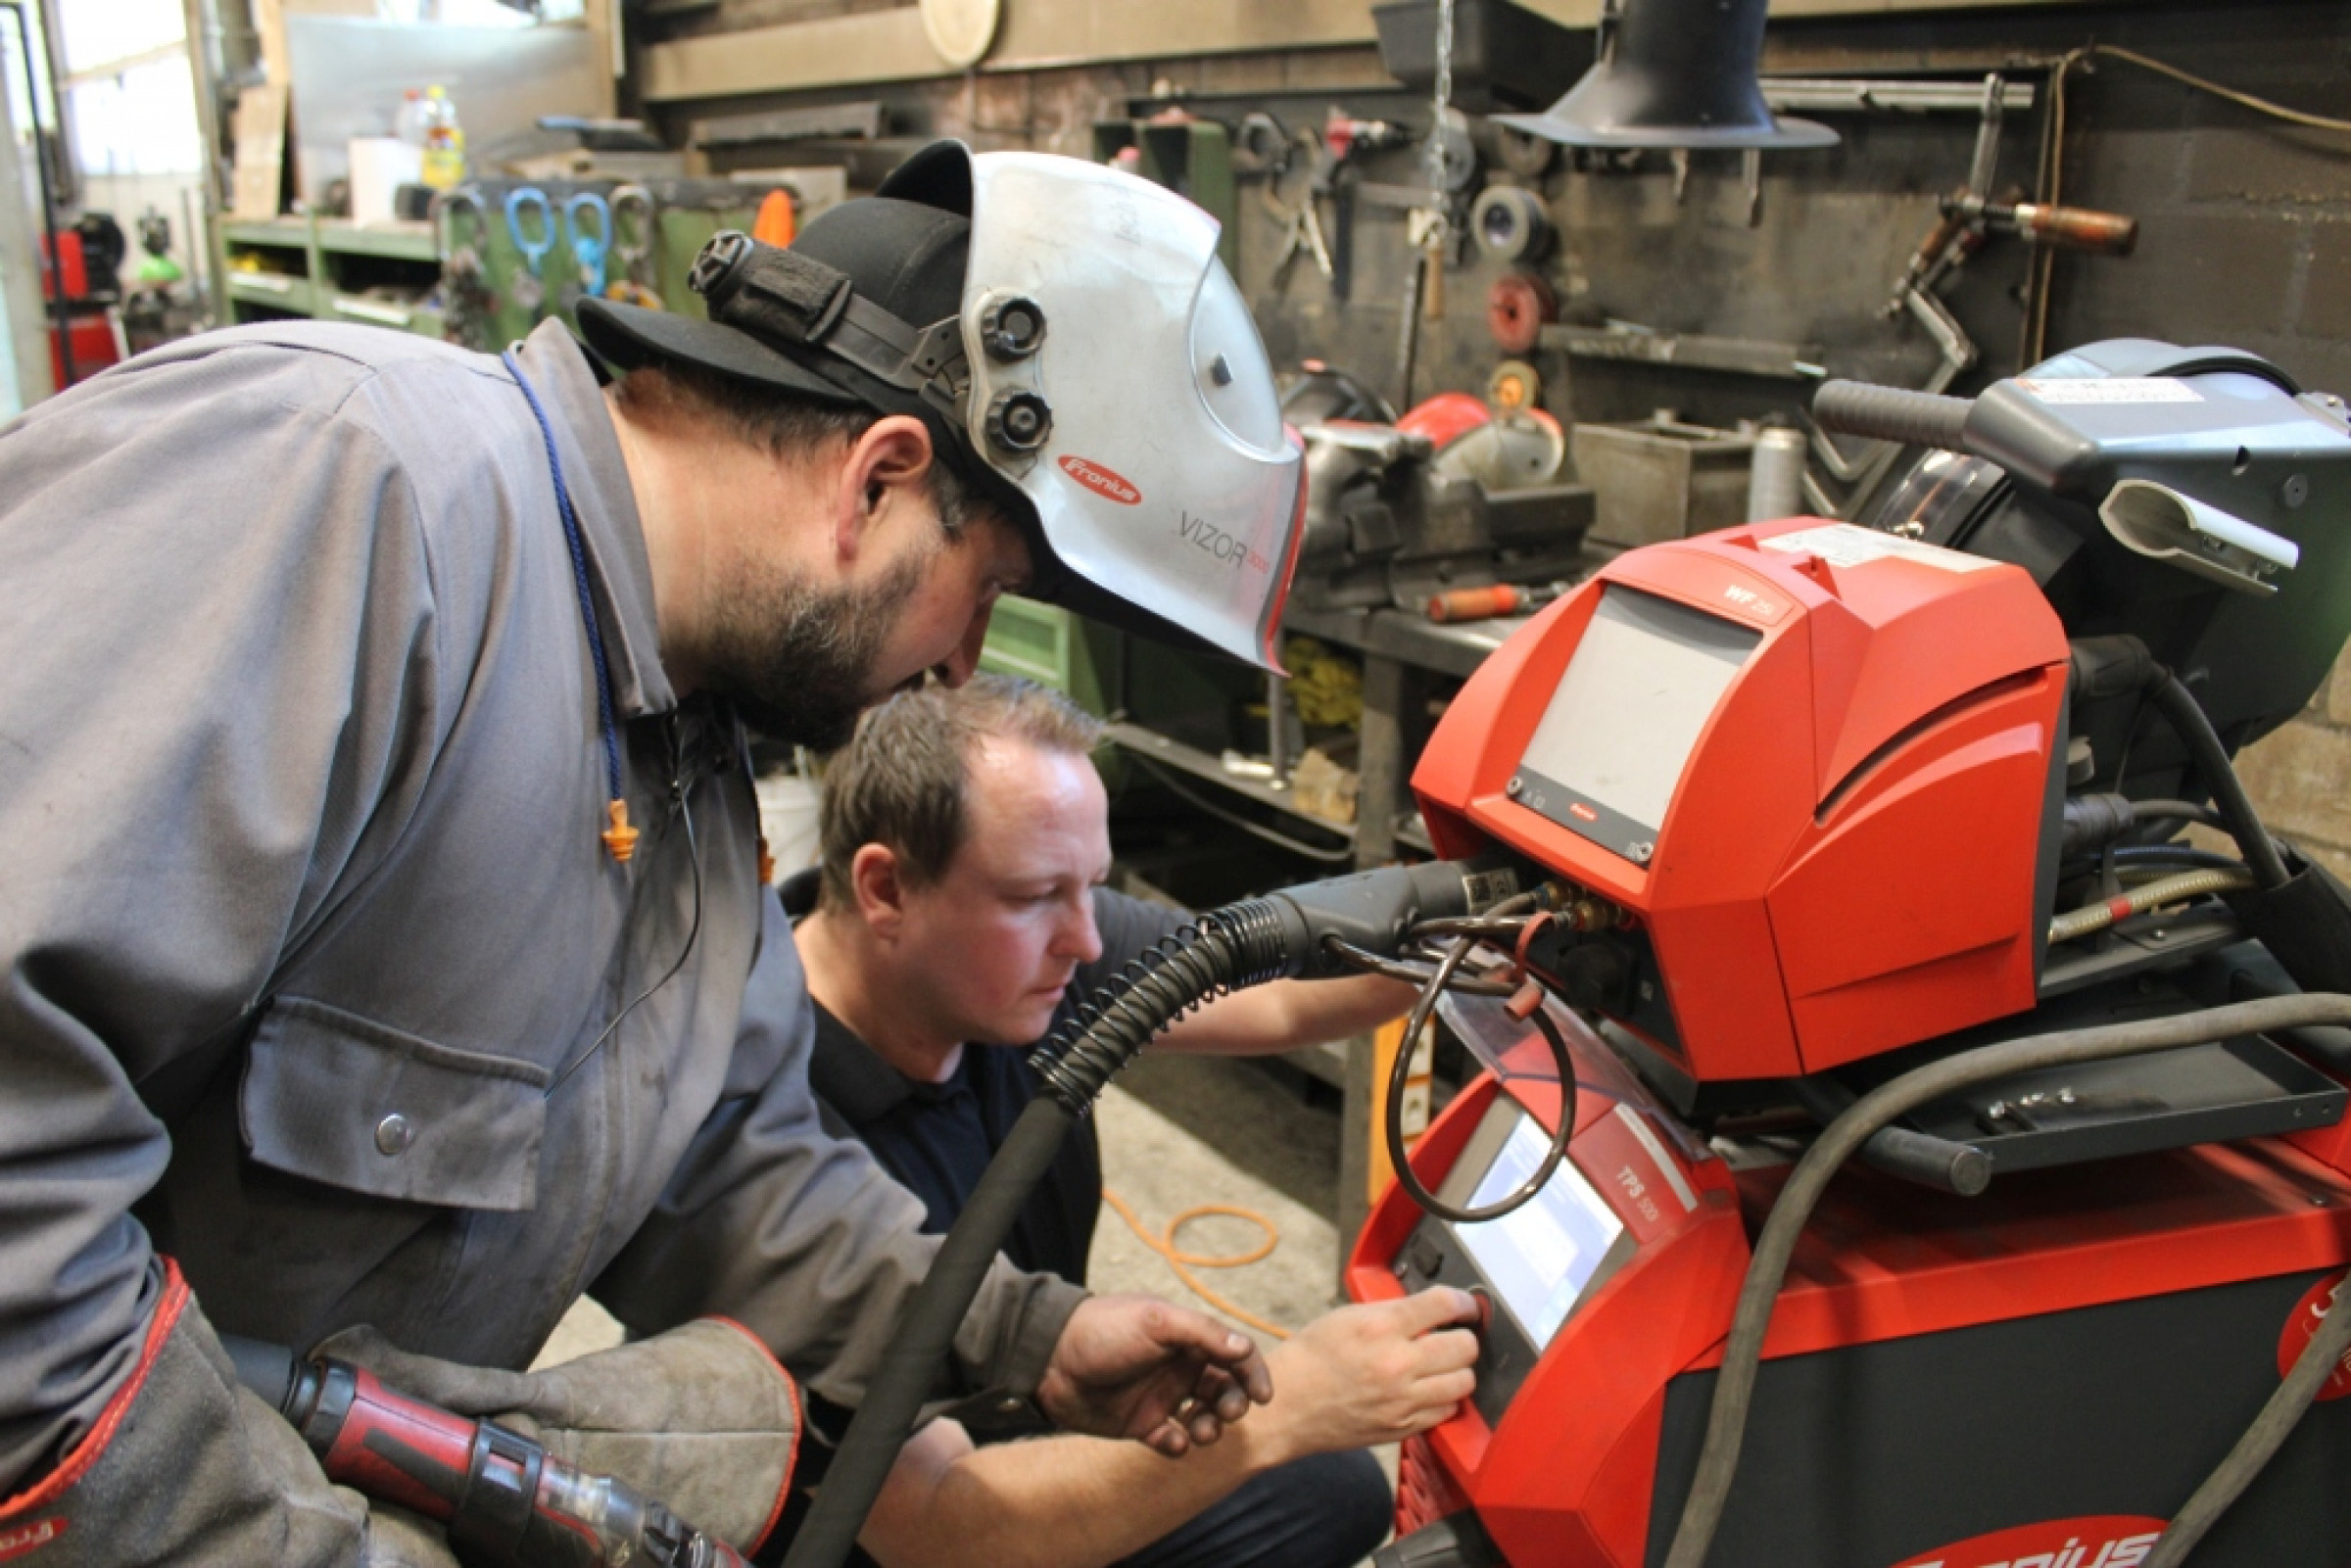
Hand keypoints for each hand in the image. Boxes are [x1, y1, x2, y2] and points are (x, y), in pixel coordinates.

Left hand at [1035, 1294, 1273, 1456]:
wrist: (1049, 1360)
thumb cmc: (1103, 1331)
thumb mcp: (1156, 1321)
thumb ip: (1203, 1333)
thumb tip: (1246, 1348)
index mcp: (1186, 1337)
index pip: (1234, 1354)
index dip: (1253, 1372)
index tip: (1262, 1396)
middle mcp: (1178, 1366)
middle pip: (1224, 1388)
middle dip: (1233, 1402)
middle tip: (1226, 1412)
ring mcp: (1160, 1395)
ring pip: (1203, 1416)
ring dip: (1211, 1426)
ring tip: (1200, 1431)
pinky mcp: (1140, 1424)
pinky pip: (1172, 1439)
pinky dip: (1179, 1443)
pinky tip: (1171, 1438)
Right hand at [1254, 1287, 1480, 1464]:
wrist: (1288, 1405)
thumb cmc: (1311, 1358)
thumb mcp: (1347, 1317)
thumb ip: (1392, 1311)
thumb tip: (1428, 1310)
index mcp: (1381, 1328)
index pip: (1445, 1305)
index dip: (1463, 1302)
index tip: (1466, 1305)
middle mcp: (1397, 1364)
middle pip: (1465, 1347)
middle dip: (1462, 1337)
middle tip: (1453, 1336)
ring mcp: (1402, 1400)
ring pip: (1463, 1382)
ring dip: (1457, 1370)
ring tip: (1441, 1365)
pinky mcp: (1403, 1427)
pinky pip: (1446, 1411)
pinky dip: (1443, 1399)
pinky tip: (1427, 1389)